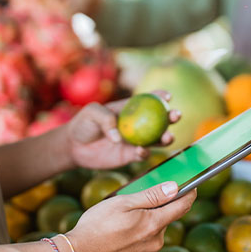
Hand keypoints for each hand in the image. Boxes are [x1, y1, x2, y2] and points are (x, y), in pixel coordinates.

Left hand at [63, 92, 179, 169]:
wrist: (74, 147)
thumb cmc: (82, 124)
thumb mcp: (91, 113)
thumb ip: (105, 118)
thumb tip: (118, 136)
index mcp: (128, 109)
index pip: (147, 100)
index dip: (160, 96)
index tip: (168, 95)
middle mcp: (136, 124)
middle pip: (158, 120)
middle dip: (171, 116)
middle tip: (176, 115)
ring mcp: (134, 140)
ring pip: (156, 139)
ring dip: (165, 138)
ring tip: (168, 136)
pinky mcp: (129, 156)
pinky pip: (142, 154)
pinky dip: (145, 153)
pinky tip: (142, 151)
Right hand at [66, 182, 195, 251]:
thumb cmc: (98, 225)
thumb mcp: (123, 203)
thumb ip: (151, 196)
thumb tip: (176, 187)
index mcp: (154, 224)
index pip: (182, 206)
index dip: (190, 193)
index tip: (194, 184)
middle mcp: (156, 241)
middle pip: (166, 217)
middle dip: (159, 205)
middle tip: (142, 194)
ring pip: (154, 229)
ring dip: (146, 219)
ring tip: (123, 213)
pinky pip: (145, 241)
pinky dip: (138, 231)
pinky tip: (120, 229)